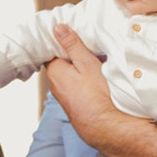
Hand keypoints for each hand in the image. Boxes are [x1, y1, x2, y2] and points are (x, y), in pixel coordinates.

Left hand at [45, 23, 120, 142]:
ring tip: (96, 61)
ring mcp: (64, 96)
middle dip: (72, 53)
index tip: (72, 32)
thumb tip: (58, 28)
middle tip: (88, 45)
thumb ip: (72, 45)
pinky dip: (83, 79)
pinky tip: (96, 78)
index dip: (61, 40)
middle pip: (61, 62)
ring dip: (79, 67)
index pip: (51, 49)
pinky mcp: (74, 104)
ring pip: (69, 74)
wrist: (106, 127)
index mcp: (55, 71)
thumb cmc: (98, 95)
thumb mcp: (87, 63)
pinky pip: (76, 85)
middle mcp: (55, 85)